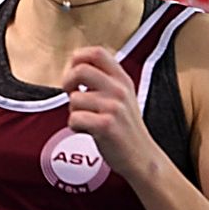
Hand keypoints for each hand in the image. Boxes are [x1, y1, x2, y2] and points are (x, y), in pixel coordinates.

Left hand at [61, 46, 153, 177]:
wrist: (142, 157)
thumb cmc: (125, 127)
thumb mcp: (122, 96)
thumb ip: (104, 80)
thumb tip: (73, 68)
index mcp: (122, 79)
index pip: (97, 52)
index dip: (78, 58)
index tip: (73, 71)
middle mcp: (119, 90)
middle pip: (80, 70)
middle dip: (67, 82)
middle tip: (70, 94)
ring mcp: (113, 107)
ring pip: (74, 99)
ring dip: (73, 111)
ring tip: (87, 120)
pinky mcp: (105, 125)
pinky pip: (74, 119)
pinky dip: (75, 127)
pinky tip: (87, 131)